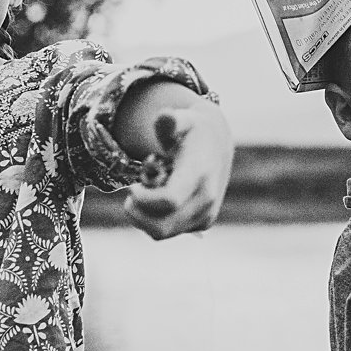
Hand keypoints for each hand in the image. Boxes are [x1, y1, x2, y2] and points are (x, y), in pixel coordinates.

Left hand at [125, 99, 233, 238]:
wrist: (218, 144)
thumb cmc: (192, 130)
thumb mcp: (183, 118)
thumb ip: (170, 121)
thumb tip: (165, 117)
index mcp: (200, 174)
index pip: (169, 200)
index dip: (144, 199)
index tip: (132, 186)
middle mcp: (206, 200)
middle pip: (162, 226)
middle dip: (138, 214)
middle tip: (132, 193)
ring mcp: (205, 215)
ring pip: (162, 233)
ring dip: (143, 217)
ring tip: (145, 193)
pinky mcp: (203, 224)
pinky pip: (168, 232)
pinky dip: (154, 219)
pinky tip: (158, 198)